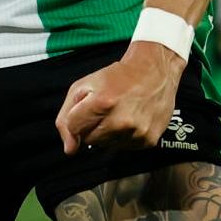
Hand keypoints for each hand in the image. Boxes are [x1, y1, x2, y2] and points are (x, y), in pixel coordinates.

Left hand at [55, 41, 185, 153]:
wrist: (154, 71)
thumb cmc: (117, 76)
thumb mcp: (83, 86)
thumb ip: (66, 117)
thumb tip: (69, 149)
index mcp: (102, 104)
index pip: (74, 128)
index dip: (76, 119)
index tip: (85, 110)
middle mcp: (121, 122)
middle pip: (90, 139)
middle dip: (91, 126)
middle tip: (104, 109)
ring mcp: (137, 133)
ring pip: (107, 145)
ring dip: (107, 132)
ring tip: (118, 113)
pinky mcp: (149, 140)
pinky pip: (125, 147)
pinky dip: (123, 136)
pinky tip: (130, 120)